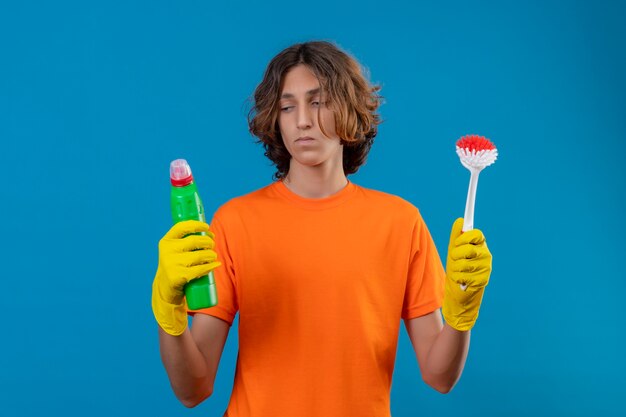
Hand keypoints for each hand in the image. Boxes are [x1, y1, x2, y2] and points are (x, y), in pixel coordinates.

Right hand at [152, 220, 220, 335]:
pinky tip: (215, 265)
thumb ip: (185, 240)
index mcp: (166, 241)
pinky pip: (200, 269)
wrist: (165, 288)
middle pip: (195, 241)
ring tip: (213, 256)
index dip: (196, 225)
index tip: (207, 227)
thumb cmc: (175, 265)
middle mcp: (167, 251)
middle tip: (212, 245)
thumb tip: (208, 232)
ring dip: (211, 255)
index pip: (181, 227)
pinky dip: (210, 266)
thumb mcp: (174, 251)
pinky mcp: (178, 276)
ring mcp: (172, 264)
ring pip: (200, 255)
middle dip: (208, 242)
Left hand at [442, 218, 491, 330]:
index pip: (476, 234)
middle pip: (468, 247)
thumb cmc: (456, 270)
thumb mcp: (454, 251)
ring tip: (458, 272)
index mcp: (480, 246)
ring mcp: (486, 268)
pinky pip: (463, 275)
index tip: (457, 243)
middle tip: (455, 260)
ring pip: (463, 262)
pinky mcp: (483, 280)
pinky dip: (457, 279)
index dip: (464, 237)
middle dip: (455, 255)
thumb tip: (460, 220)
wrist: (458, 294)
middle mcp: (486, 255)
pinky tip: (461, 282)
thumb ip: (456, 236)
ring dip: (455, 268)